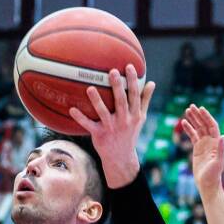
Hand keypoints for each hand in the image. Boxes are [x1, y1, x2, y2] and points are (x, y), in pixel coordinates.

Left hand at [68, 65, 154, 187]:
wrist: (121, 157)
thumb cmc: (130, 133)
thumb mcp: (140, 117)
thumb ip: (145, 100)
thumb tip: (151, 82)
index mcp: (135, 115)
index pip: (134, 95)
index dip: (133, 81)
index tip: (130, 66)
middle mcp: (124, 120)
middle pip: (121, 101)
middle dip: (117, 87)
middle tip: (112, 72)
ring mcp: (111, 128)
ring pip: (103, 112)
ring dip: (97, 101)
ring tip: (90, 88)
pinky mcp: (99, 135)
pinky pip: (88, 125)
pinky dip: (80, 118)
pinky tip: (72, 109)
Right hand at [181, 105, 223, 195]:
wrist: (207, 183)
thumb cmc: (213, 175)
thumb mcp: (218, 162)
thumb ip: (221, 149)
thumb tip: (223, 136)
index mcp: (217, 142)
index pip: (212, 126)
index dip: (207, 117)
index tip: (201, 109)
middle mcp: (211, 141)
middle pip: (205, 124)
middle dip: (199, 115)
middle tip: (191, 106)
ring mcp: (204, 144)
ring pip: (198, 128)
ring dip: (194, 119)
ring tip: (187, 110)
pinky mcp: (197, 148)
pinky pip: (193, 135)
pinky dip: (189, 129)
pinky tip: (184, 122)